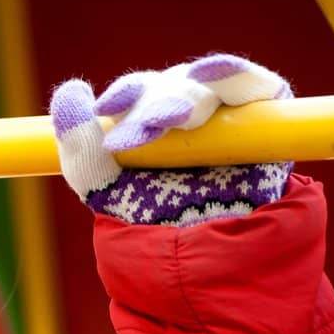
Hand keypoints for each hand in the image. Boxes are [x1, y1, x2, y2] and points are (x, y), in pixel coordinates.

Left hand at [50, 54, 293, 226]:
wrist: (204, 261)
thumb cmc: (150, 223)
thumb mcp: (104, 189)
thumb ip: (80, 146)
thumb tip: (69, 91)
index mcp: (147, 121)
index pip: (135, 94)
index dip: (124, 96)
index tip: (106, 108)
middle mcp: (186, 111)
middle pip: (168, 87)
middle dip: (153, 107)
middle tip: (144, 133)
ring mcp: (226, 113)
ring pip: (204, 87)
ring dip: (185, 97)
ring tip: (174, 119)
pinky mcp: (265, 117)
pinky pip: (254, 86)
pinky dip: (235, 75)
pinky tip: (211, 72)